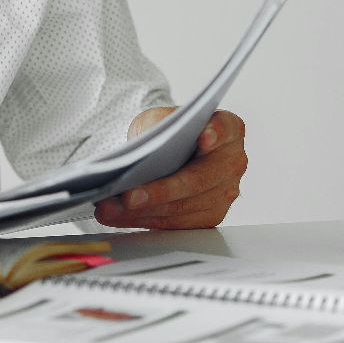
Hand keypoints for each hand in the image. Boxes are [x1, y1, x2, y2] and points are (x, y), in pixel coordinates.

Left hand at [93, 107, 246, 229]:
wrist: (169, 152)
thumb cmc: (167, 132)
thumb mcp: (158, 118)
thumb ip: (157, 126)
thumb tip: (142, 146)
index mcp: (229, 130)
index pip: (225, 129)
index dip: (215, 133)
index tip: (203, 137)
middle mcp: (233, 162)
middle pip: (197, 179)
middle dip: (160, 190)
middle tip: (128, 196)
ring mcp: (224, 193)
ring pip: (182, 207)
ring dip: (143, 211)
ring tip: (110, 208)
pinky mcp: (209, 216)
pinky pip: (174, 223)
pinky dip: (142, 220)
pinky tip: (118, 216)